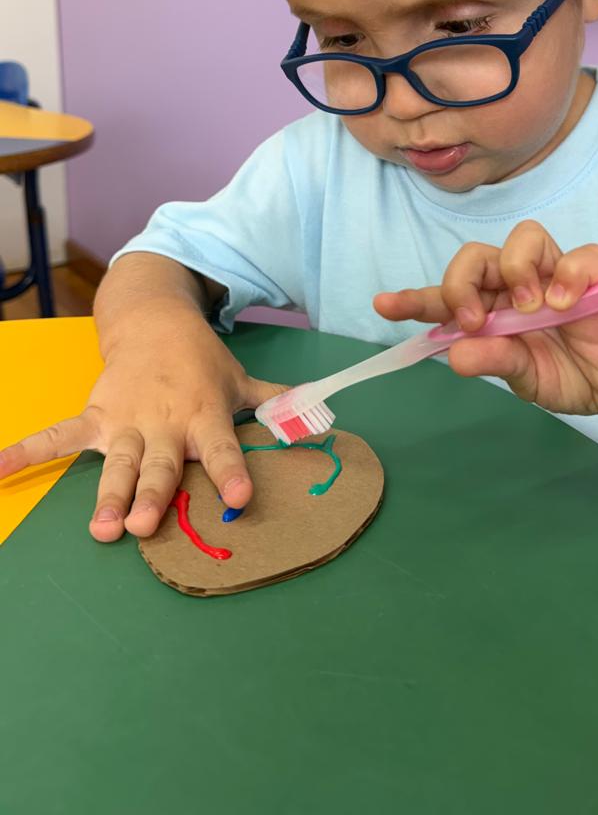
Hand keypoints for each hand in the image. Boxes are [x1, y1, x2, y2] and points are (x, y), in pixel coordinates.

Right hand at [0, 323, 284, 542]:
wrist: (154, 319)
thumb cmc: (201, 361)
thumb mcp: (240, 379)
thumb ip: (275, 402)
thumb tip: (319, 418)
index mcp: (204, 414)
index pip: (222, 447)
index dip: (231, 473)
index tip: (239, 499)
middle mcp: (164, 422)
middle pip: (159, 463)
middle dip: (151, 494)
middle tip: (144, 526)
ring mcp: (125, 420)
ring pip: (117, 461)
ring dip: (108, 493)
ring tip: (102, 528)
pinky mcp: (94, 416)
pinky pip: (58, 436)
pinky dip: (26, 451)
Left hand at [374, 219, 597, 418]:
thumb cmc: (566, 374)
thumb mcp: (525, 379)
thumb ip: (495, 362)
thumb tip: (457, 356)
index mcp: (490, 312)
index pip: (444, 298)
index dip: (412, 300)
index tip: (384, 305)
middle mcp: (515, 286)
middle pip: (476, 255)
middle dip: (463, 282)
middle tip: (475, 322)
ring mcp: (554, 276)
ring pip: (524, 236)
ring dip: (516, 268)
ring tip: (529, 308)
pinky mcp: (595, 276)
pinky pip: (582, 255)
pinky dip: (570, 273)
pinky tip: (564, 303)